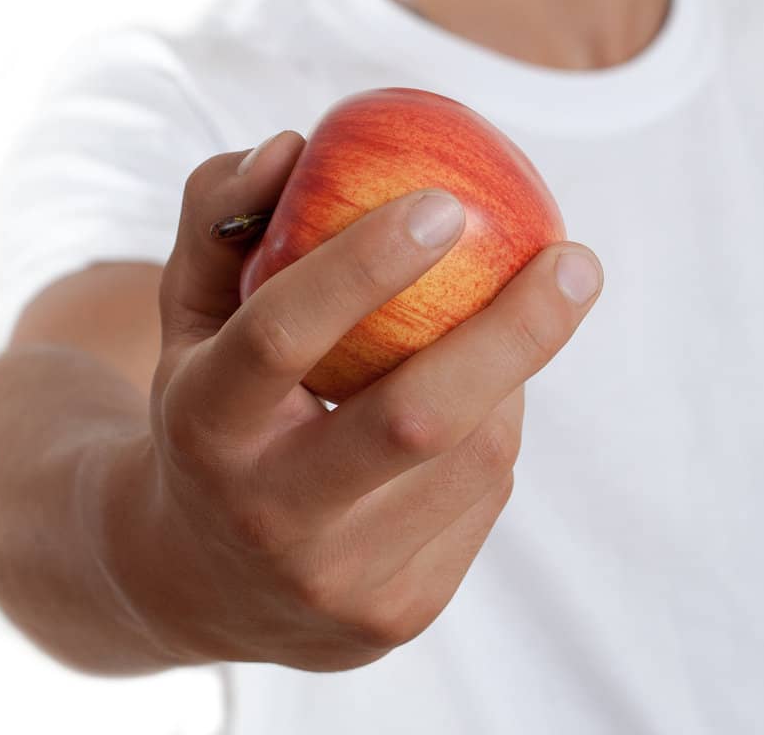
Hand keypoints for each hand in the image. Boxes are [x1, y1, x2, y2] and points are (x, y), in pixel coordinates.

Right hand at [134, 130, 602, 670]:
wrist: (197, 582)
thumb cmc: (209, 403)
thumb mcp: (188, 309)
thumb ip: (222, 215)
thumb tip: (293, 146)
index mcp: (204, 422)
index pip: (280, 333)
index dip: (363, 263)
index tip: (447, 200)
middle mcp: (267, 515)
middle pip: (415, 418)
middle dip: (513, 331)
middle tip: (576, 259)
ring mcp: (338, 581)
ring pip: (474, 457)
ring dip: (510, 376)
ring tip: (516, 320)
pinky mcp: (399, 616)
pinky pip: (484, 499)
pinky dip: (496, 429)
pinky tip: (479, 400)